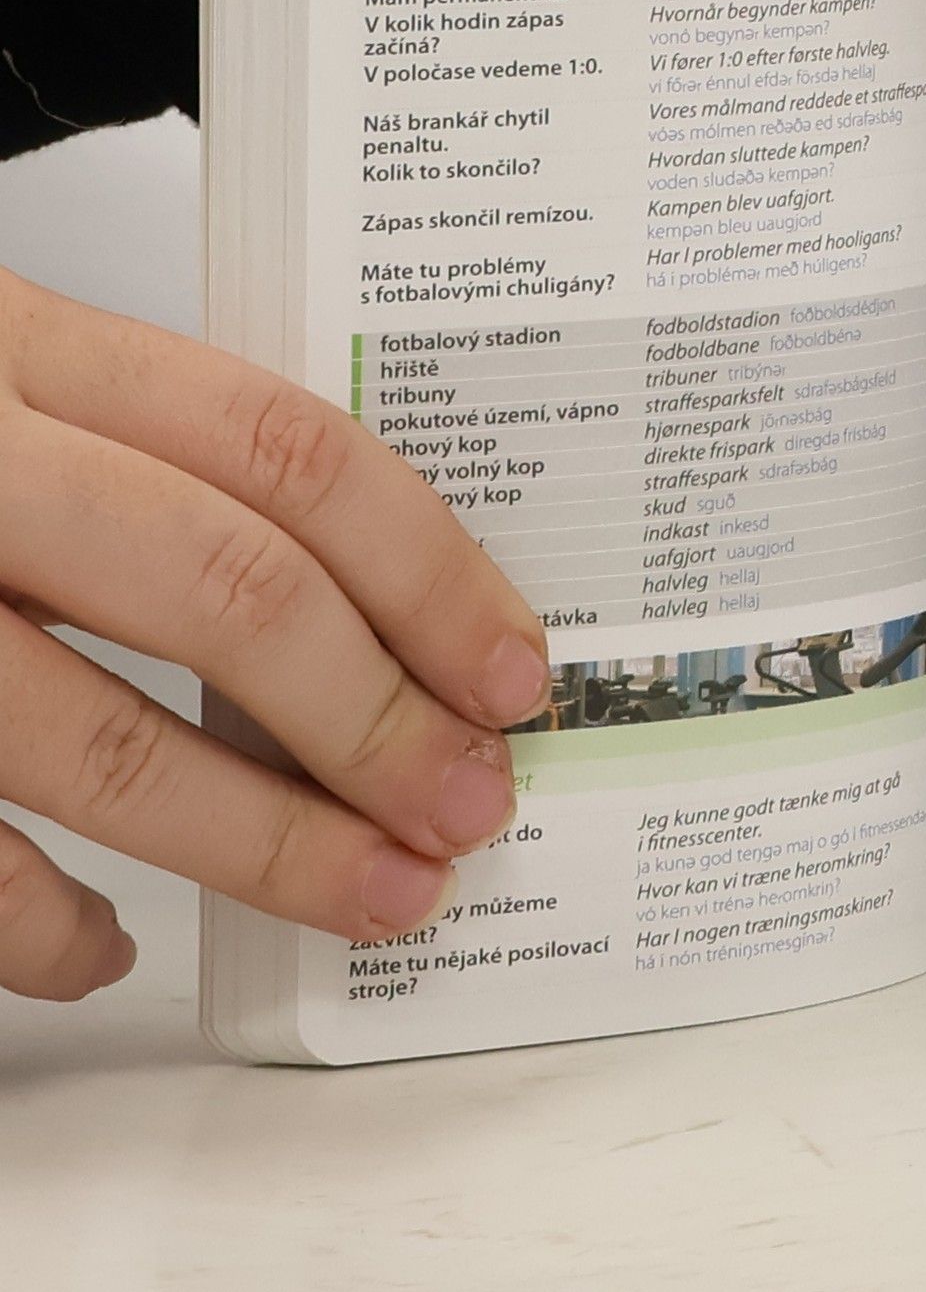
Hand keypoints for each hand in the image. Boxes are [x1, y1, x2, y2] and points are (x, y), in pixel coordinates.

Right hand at [0, 270, 551, 1000]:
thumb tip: (372, 611)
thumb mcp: (5, 375)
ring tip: (376, 894)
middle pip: (223, 591)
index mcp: (23, 350)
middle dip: (374, 719)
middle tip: (467, 803)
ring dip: (263, 840)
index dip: (428, 571)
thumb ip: (151, 455)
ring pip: (93, 741)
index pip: (286, 451)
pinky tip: (112, 941)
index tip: (508, 671)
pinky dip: (38, 921)